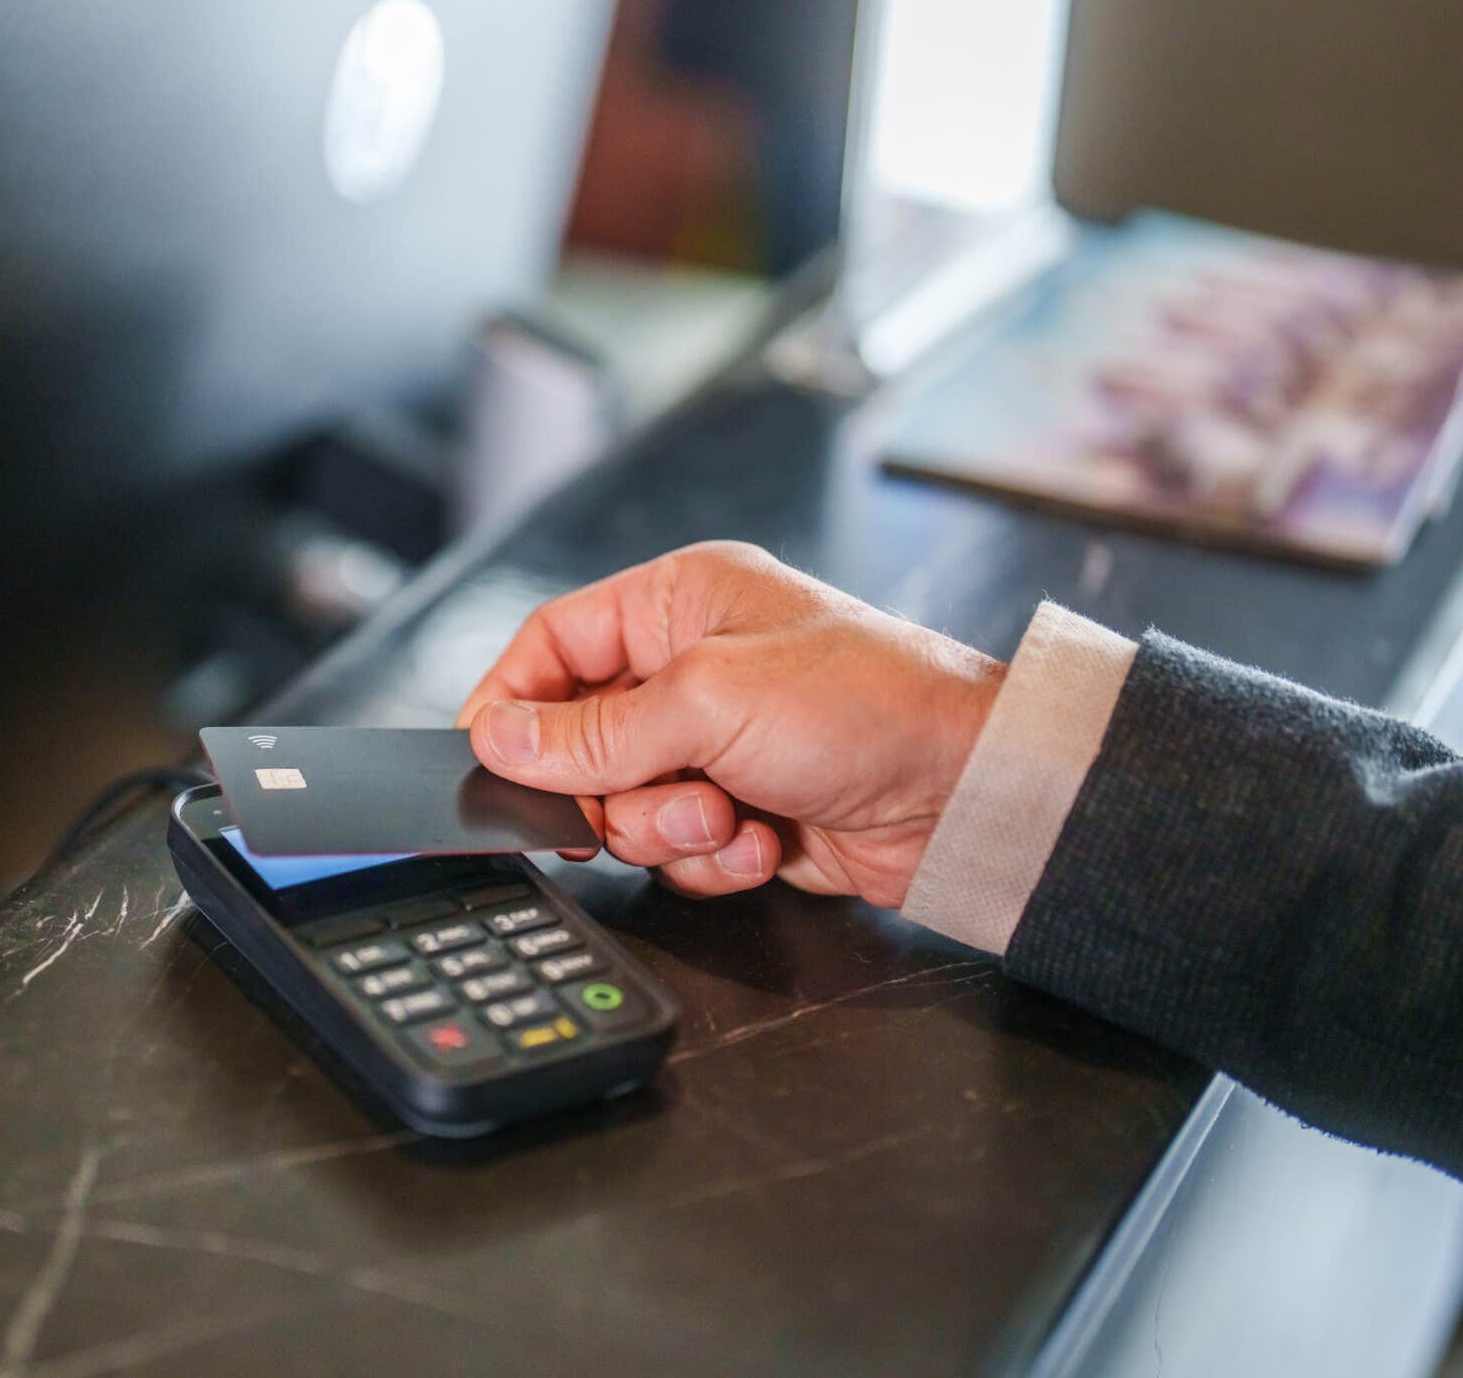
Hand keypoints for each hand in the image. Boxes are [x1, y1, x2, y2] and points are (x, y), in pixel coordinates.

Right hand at [458, 542, 1004, 904]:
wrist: (971, 792)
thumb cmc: (869, 705)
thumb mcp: (710, 702)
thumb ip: (595, 731)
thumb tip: (501, 740)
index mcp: (681, 602)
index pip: (554, 643)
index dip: (514, 703)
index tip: (491, 760)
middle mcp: (694, 667)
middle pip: (581, 742)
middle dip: (613, 787)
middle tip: (661, 796)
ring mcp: (721, 745)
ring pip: (627, 807)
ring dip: (671, 829)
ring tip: (732, 818)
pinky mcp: (748, 810)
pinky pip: (680, 851)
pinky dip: (715, 860)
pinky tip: (767, 844)